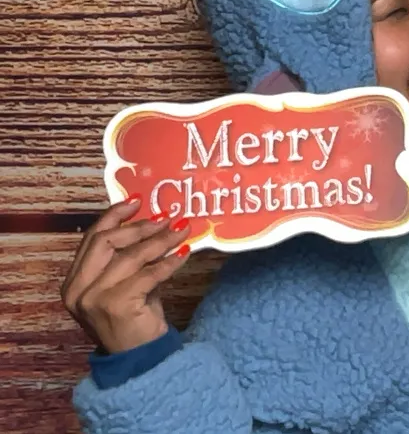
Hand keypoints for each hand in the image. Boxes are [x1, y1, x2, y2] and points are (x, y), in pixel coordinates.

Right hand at [61, 195, 191, 353]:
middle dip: (140, 226)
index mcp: (73, 281)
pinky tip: (183, 255)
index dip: (114, 216)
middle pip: (106, 242)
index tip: (137, 201)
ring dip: (161, 240)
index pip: (92, 238)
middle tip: (167, 218)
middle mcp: (77, 290)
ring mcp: (93, 299)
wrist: (138, 359)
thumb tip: (155, 220)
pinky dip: (169, 262)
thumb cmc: (133, 317)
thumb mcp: (125, 283)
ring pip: (130, 256)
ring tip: (182, 231)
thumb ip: (128, 256)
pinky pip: (148, 275)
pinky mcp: (116, 306)